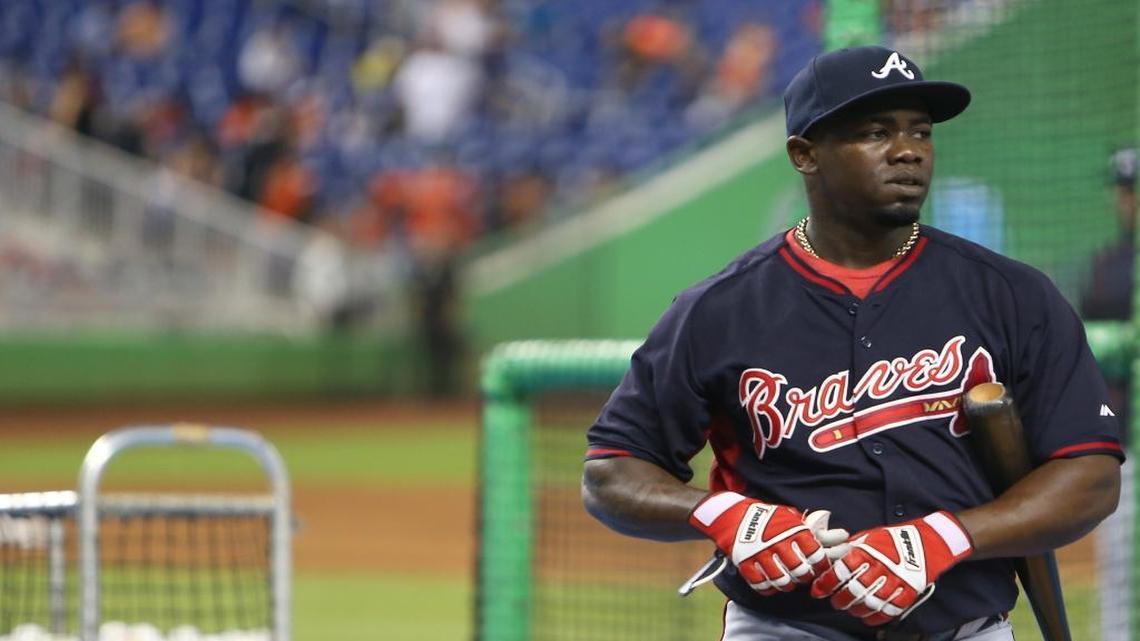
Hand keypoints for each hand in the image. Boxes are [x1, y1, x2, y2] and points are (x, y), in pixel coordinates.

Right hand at [689, 492, 846, 593]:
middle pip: (801, 572)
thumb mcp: (790, 517)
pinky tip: (769, 581)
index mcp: (793, 531)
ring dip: (787, 584)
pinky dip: (768, 587)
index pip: (817, 555)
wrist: (733, 516)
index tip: (819, 566)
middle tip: (802, 574)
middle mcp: (778, 543)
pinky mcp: (746, 564)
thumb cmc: (767, 517)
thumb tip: (840, 534)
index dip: (821, 565)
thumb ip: (812, 529)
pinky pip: (762, 585)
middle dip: (804, 576)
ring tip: (786, 579)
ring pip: (782, 581)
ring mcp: (761, 555)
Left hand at [811, 511, 973, 625]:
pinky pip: (891, 609)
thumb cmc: (893, 539)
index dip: (827, 582)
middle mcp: (882, 567)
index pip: (842, 570)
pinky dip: (877, 616)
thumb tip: (832, 560)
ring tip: (850, 608)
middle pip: (855, 590)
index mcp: (868, 552)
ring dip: (857, 609)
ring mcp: (897, 581)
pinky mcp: (910, 592)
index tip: (818, 590)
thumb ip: (851, 550)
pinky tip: (868, 618)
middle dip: (840, 599)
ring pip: (871, 602)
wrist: (928, 541)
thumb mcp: (869, 538)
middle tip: (835, 601)